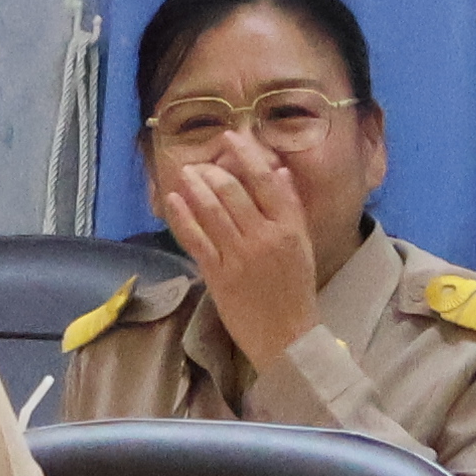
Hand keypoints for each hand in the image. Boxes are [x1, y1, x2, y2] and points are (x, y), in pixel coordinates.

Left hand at [161, 130, 321, 370]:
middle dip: (213, 170)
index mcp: (290, 228)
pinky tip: (173, 200)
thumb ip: (290, 207)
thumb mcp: (302, 244)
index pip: (266, 181)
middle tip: (199, 162)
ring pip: (212, 211)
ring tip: (185, 172)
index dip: (246, 156)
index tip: (231, 139)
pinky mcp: (218, 275)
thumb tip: (278, 171)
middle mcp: (265, 237)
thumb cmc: (295, 289)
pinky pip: (196, 239)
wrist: (286, 336)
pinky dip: (183, 216)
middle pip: (234, 192)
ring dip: (195, 186)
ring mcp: (239, 256)